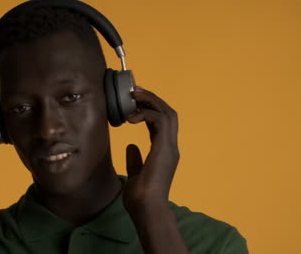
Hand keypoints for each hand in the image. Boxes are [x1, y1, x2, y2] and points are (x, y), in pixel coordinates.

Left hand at [123, 86, 179, 209]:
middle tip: (135, 91)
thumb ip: (135, 159)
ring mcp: (170, 147)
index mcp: (164, 152)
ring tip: (134, 95)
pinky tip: (131, 118)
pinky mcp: (165, 149)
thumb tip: (131, 146)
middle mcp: (170, 147)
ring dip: (150, 101)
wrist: (147, 210)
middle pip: (168, 113)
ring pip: (167, 113)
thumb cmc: (141, 197)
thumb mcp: (135, 174)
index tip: (133, 101)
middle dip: (152, 99)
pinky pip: (160, 121)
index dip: (149, 109)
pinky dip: (146, 114)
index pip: (161, 123)